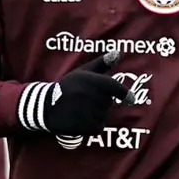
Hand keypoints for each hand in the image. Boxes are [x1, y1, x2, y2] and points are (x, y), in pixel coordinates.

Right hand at [20, 50, 134, 135]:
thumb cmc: (67, 87)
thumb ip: (102, 63)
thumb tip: (118, 52)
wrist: (46, 106)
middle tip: (84, 100)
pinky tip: (79, 119)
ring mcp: (89, 112)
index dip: (125, 94)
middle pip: (108, 103)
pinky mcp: (86, 126)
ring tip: (80, 109)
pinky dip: (91, 125)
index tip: (131, 99)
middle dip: (100, 102)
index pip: (116, 88)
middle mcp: (92, 96)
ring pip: (103, 116)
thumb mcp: (84, 72)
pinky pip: (98, 127)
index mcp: (94, 81)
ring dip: (96, 114)